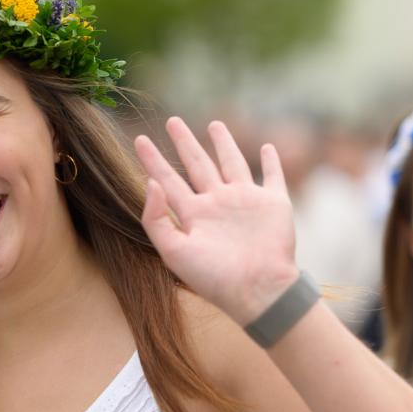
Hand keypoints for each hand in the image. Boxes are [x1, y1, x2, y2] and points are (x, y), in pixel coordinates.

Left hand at [134, 118, 298, 325]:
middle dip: (184, 143)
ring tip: (214, 124)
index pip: (168, 181)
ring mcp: (245, 202)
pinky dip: (272, 162)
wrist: (257, 290)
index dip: (152, 161)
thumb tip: (150, 183)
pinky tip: (267, 147)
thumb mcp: (174, 251)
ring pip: (231, 163)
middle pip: (196, 164)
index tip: (139, 140)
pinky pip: (273, 176)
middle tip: (172, 121)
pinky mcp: (273, 204)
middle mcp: (217, 204)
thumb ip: (157, 219)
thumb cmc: (214, 277)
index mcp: (193, 216)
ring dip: (224, 144)